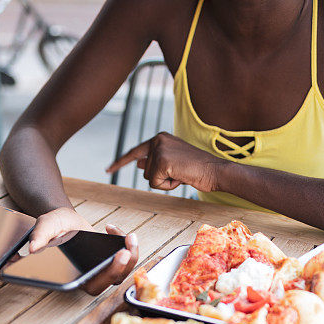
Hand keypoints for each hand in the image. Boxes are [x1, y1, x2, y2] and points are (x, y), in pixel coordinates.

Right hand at [28, 207, 138, 295]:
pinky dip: (126, 242)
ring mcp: (102, 267)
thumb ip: (40, 235)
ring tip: (129, 236)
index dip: (104, 277)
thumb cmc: (53, 228)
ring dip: (132, 254)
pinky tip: (111, 229)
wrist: (62, 221)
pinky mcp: (111, 258)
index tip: (114, 260)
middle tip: (126, 249)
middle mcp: (90, 275)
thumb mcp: (45, 226)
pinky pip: (126, 256)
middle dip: (123, 266)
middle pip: (113, 280)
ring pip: (124, 270)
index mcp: (74, 275)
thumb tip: (32, 247)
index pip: (91, 284)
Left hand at [106, 132, 224, 191]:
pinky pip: (155, 184)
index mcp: (160, 138)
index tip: (107, 169)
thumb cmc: (197, 169)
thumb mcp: (173, 163)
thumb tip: (138, 163)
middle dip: (160, 178)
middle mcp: (158, 140)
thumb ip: (155, 160)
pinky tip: (181, 177)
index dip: (120, 162)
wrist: (215, 171)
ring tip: (182, 174)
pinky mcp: (162, 161)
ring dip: (165, 182)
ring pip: (149, 178)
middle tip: (180, 173)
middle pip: (144, 171)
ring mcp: (159, 149)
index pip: (135, 151)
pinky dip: (168, 186)